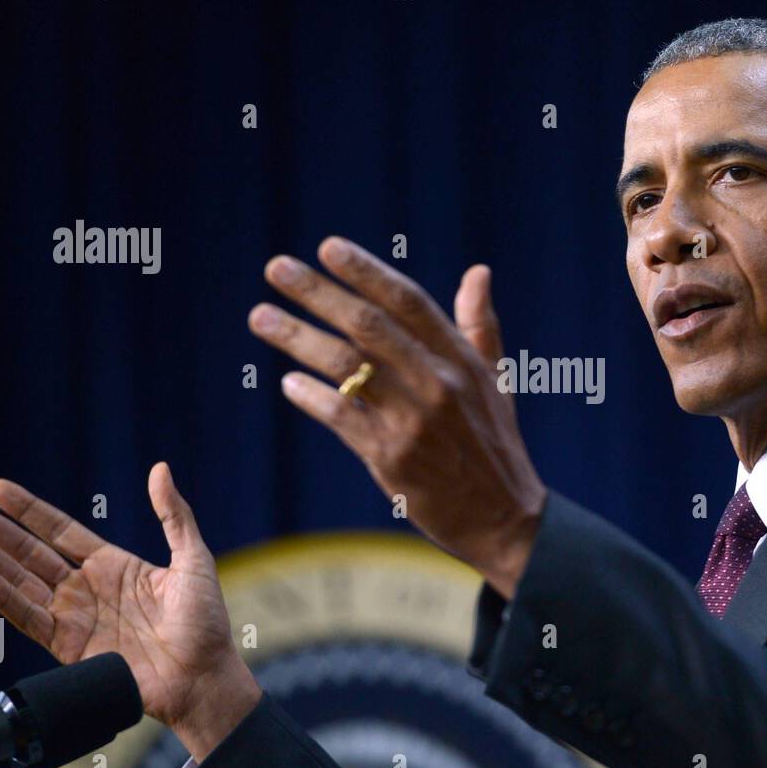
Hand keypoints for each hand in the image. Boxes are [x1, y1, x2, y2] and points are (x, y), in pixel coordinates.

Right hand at [0, 463, 260, 760]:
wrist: (203, 677)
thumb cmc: (206, 622)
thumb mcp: (193, 559)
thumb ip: (174, 516)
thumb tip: (160, 469)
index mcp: (112, 565)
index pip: (59, 530)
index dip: (28, 510)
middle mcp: (86, 589)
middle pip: (28, 552)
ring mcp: (75, 617)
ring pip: (20, 581)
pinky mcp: (69, 647)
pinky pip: (29, 618)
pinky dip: (4, 598)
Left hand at [247, 238, 546, 596]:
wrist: (505, 519)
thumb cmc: (495, 447)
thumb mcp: (497, 381)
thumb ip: (480, 326)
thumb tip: (479, 272)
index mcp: (462, 359)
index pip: (409, 301)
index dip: (367, 271)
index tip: (328, 247)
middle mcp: (440, 382)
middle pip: (369, 325)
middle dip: (318, 293)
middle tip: (277, 269)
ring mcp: (415, 420)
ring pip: (347, 366)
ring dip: (298, 338)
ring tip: (261, 317)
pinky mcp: (394, 459)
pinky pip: (343, 417)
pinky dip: (313, 397)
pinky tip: (289, 384)